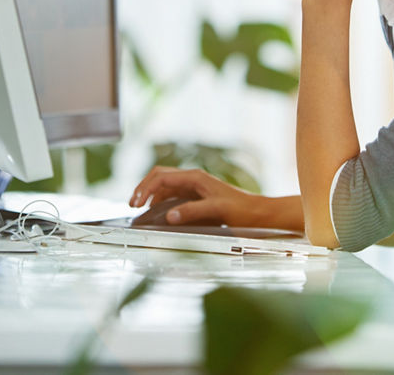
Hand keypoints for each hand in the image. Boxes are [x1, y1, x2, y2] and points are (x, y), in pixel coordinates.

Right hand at [129, 167, 266, 226]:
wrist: (260, 214)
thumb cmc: (242, 210)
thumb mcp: (217, 210)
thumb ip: (192, 212)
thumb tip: (169, 216)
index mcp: (195, 177)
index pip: (161, 177)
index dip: (145, 189)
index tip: (136, 204)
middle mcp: (193, 179)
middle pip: (160, 177)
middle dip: (144, 189)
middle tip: (133, 205)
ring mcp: (195, 187)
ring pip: (165, 186)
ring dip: (152, 196)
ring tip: (142, 210)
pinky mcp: (198, 197)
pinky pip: (174, 195)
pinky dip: (162, 202)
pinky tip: (159, 213)